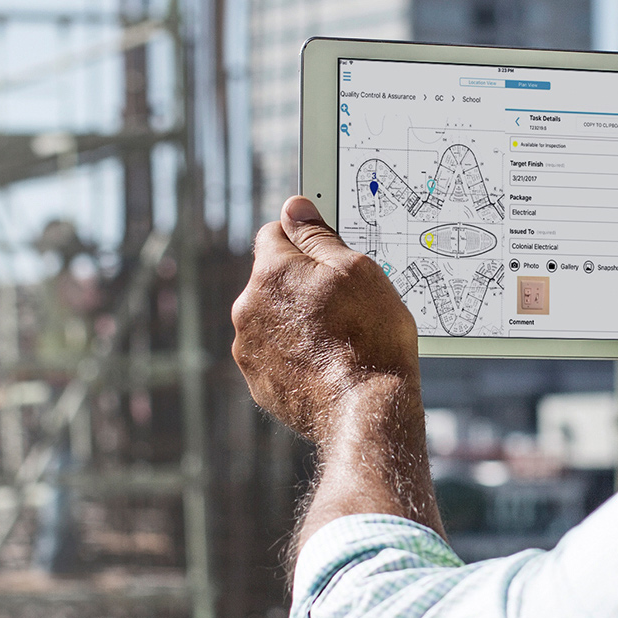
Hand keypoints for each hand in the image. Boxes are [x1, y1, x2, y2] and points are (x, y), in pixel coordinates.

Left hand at [231, 196, 421, 446]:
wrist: (365, 410)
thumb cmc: (369, 336)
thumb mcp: (356, 270)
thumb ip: (318, 236)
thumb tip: (294, 207)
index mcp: (270, 273)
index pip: (274, 233)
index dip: (304, 239)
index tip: (328, 257)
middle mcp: (247, 308)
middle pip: (272, 279)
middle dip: (300, 284)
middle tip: (342, 304)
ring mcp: (249, 349)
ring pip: (272, 318)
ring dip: (295, 321)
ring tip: (337, 340)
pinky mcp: (257, 382)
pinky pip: (273, 355)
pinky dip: (294, 355)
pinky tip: (325, 365)